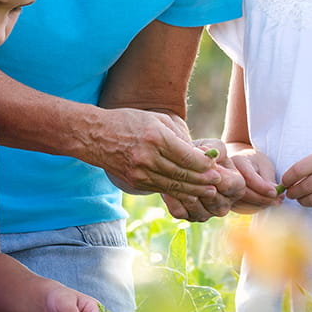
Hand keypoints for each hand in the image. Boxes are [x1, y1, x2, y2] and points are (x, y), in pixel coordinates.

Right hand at [97, 109, 225, 201]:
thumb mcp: (156, 119)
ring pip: (173, 186)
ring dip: (193, 190)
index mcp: (155, 137)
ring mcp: (140, 172)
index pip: (188, 157)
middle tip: (217, 184)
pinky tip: (189, 192)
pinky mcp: (135, 182)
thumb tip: (199, 154)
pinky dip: (177, 192)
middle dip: (203, 181)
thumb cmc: (128, 122)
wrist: (94, 135)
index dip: (205, 165)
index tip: (215, 167)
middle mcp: (148, 157)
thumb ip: (178, 135)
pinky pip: (161, 189)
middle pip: (183, 175)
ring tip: (208, 192)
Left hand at [162, 139, 246, 221]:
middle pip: (213, 199)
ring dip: (184, 193)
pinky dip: (172, 201)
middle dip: (198, 185)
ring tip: (172, 177)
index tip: (202, 163)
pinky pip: (181, 212)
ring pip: (197, 208)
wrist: (190, 165)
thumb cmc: (206, 154)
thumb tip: (205, 153)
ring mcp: (208, 213)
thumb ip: (214, 149)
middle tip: (182, 170)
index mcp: (237, 187)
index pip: (230, 184)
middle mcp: (225, 205)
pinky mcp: (190, 217)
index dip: (216, 173)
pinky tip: (166, 188)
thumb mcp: (213, 146)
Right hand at [229, 147, 284, 212]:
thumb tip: (274, 194)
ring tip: (276, 201)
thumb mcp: (265, 165)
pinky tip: (265, 204)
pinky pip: (241, 208)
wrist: (244, 164)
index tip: (276, 193)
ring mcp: (224, 188)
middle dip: (263, 199)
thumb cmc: (256, 162)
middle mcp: (226, 175)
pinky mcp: (227, 199)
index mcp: (237, 161)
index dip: (263, 188)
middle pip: (244, 193)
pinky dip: (255, 208)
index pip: (249, 178)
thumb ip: (268, 179)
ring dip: (261, 205)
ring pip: (243, 203)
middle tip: (279, 200)